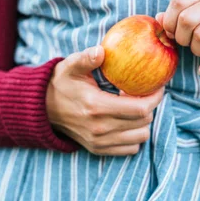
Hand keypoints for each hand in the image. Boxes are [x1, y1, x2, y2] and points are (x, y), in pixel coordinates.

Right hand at [46, 46, 164, 155]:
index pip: (140, 109)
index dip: (155, 98)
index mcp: (96, 106)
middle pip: (143, 122)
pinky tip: (125, 120)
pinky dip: (134, 135)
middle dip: (149, 106)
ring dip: (142, 122)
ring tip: (132, 107)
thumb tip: (101, 51)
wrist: (42, 109)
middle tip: (142, 93)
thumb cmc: (61, 83)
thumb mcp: (70, 66)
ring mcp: (99, 142)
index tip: (157, 87)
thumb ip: (86, 58)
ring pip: (140, 137)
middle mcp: (100, 128)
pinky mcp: (98, 149)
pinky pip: (131, 148)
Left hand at [156, 0, 199, 74]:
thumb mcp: (198, 6)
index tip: (172, 31)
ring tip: (199, 50)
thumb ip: (177, 11)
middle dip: (181, 37)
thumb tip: (158, 19)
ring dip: (195, 49)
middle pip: (187, 19)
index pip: (178, 1)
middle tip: (185, 42)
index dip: (170, 20)